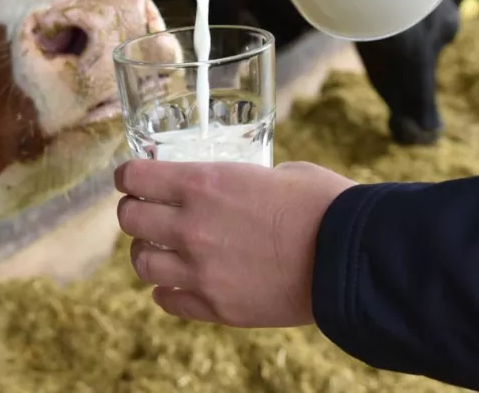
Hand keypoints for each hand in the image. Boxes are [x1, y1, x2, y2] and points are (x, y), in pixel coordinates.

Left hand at [115, 159, 357, 327]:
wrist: (349, 258)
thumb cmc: (323, 205)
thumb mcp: (279, 171)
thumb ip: (242, 181)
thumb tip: (238, 186)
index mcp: (202, 184)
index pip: (135, 177)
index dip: (129, 176)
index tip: (132, 178)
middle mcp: (191, 227)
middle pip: (130, 220)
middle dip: (135, 213)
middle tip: (146, 212)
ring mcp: (200, 271)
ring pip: (142, 264)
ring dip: (148, 253)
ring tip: (162, 250)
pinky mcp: (217, 307)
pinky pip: (168, 302)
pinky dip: (166, 292)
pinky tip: (177, 285)